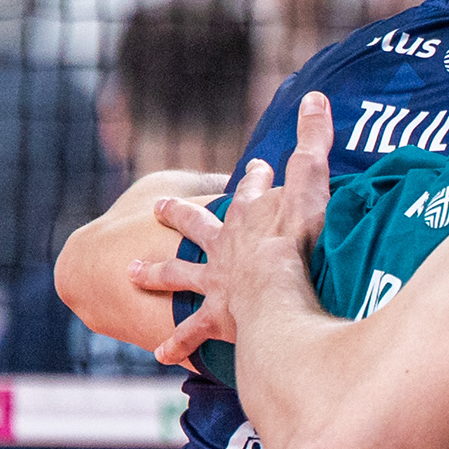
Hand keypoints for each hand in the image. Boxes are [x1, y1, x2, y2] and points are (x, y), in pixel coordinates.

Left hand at [140, 91, 335, 364]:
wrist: (274, 290)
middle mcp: (222, 247)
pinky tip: (161, 354)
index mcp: (245, 216)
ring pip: (177, 275)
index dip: (255, 180)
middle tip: (157, 206)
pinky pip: (191, 334)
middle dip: (177, 215)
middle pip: (194, 225)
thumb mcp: (310, 181)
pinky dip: (177, 343)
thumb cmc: (296, 238)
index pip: (247, 191)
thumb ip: (314, 141)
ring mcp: (214, 284)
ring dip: (156, 273)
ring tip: (133, 274)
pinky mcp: (216, 320)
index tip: (258, 167)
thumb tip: (315, 94)